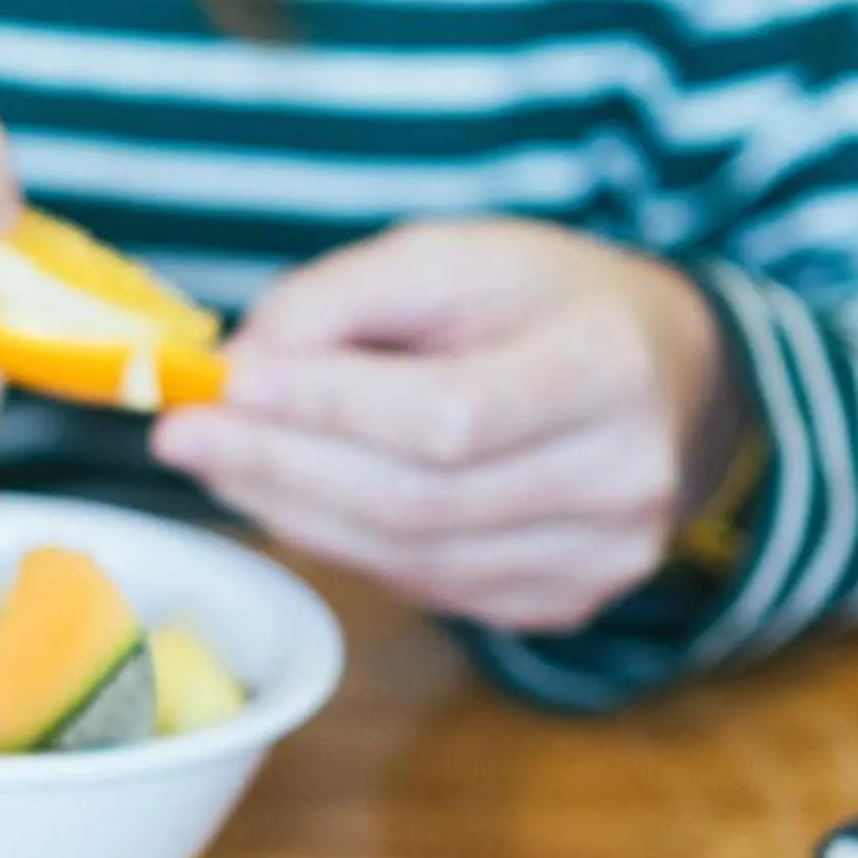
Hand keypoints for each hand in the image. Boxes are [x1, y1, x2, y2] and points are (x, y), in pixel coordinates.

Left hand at [153, 220, 748, 634]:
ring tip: (222, 466)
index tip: (228, 383)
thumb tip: (243, 368)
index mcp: (609, 368)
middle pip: (418, 500)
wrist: (673, 376)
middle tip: (184, 438)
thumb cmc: (550, 303)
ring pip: (411, 559)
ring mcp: (602, 557)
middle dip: (282, 468)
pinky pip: (428, 588)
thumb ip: (346, 297)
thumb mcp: (456, 256)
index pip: (448, 413)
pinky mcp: (566, 602)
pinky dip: (347, 546)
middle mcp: (624, 479)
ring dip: (296, 514)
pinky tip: (296, 501)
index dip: (327, 406)